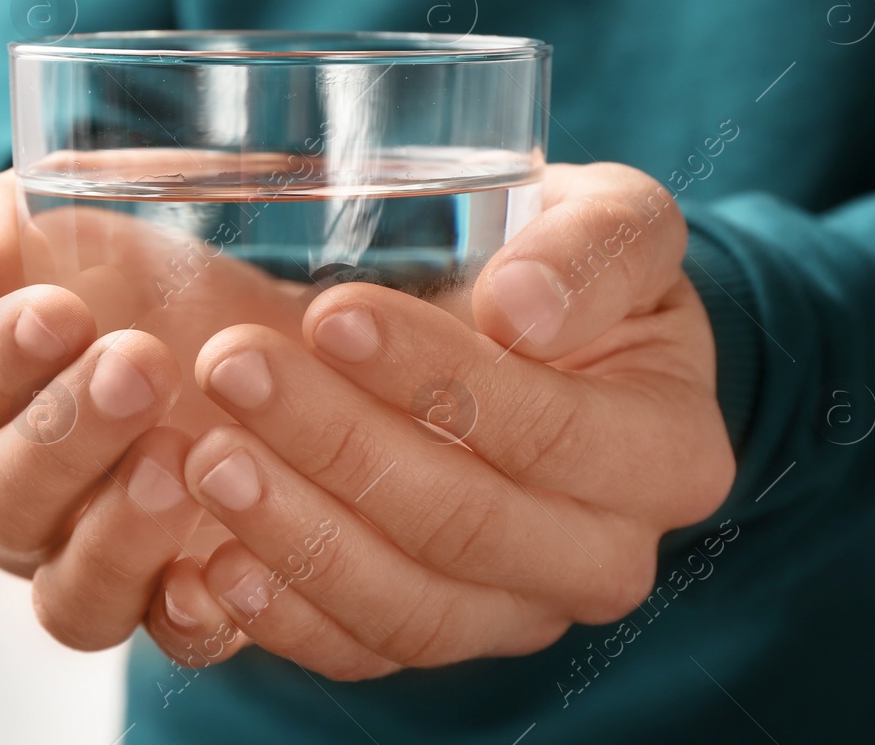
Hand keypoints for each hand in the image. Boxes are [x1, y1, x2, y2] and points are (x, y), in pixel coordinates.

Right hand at [0, 170, 206, 649]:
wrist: (270, 332)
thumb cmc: (144, 275)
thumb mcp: (60, 216)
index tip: (60, 309)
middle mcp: (24, 509)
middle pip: (4, 502)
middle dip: (65, 432)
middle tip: (138, 363)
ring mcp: (101, 565)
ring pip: (72, 595)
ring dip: (118, 532)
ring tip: (180, 456)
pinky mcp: (186, 603)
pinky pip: (172, 640)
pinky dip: (190, 618)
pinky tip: (223, 567)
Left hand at [143, 163, 735, 678]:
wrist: (545, 335)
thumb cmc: (579, 268)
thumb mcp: (618, 222)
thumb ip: (594, 250)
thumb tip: (523, 311)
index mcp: (668, 455)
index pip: (550, 434)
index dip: (438, 380)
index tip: (333, 313)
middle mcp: (604, 556)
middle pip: (465, 527)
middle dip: (339, 447)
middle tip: (232, 366)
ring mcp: (520, 610)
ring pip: (410, 610)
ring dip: (297, 536)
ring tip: (206, 456)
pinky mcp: (442, 631)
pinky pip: (363, 652)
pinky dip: (284, 617)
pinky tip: (212, 562)